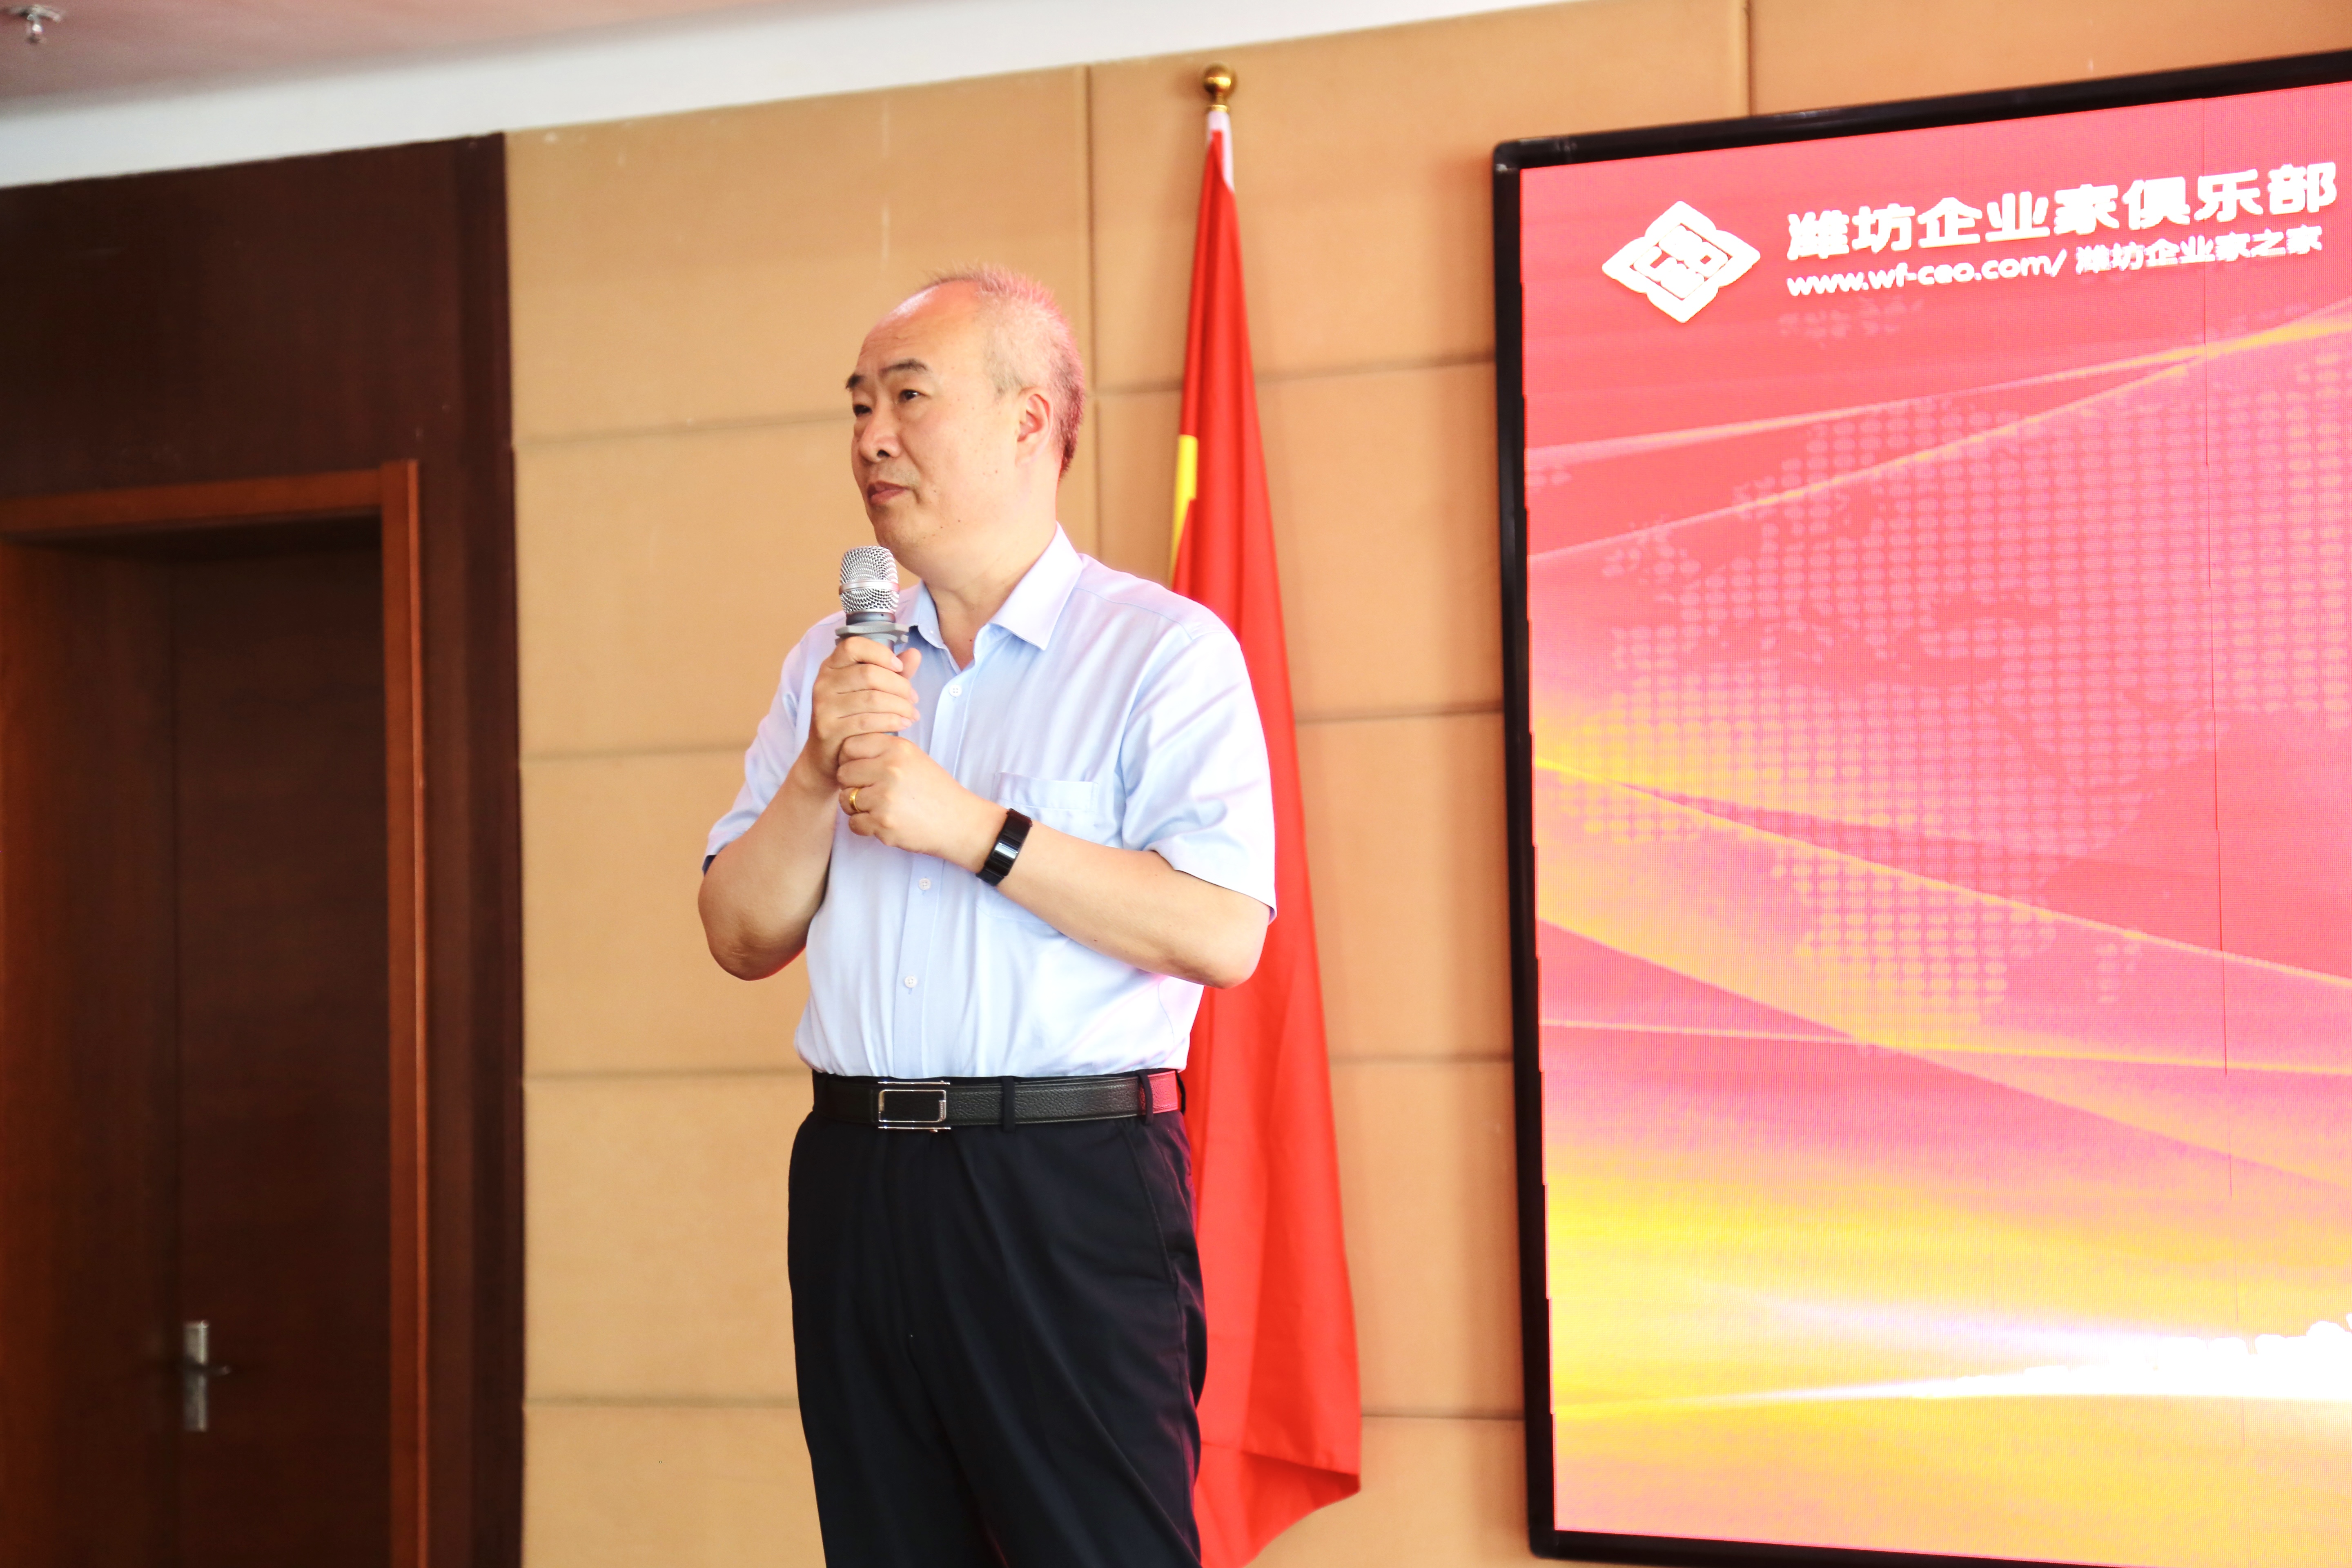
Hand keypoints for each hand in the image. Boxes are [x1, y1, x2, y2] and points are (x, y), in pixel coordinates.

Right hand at [794, 636, 923, 788]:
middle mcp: (823, 683)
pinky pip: (868, 722)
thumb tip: (915, 654)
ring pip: (872, 699)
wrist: (827, 754)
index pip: (853, 646)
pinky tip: (904, 724)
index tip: (899, 666)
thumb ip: (892, 672)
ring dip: (900, 706)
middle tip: (913, 698)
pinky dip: (891, 722)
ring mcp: (823, 707)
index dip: (880, 653)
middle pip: (869, 674)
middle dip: (900, 686)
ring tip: (912, 714)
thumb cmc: (853, 716)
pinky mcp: (828, 729)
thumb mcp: (872, 690)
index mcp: (832, 666)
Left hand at [836, 734, 1002, 869]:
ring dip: (857, 807)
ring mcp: (885, 797)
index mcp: (897, 748)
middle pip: (843, 773)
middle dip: (852, 784)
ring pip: (846, 799)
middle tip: (871, 792)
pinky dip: (864, 826)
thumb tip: (845, 751)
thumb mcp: (913, 758)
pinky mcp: (883, 823)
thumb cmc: (934, 791)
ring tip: (879, 808)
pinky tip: (884, 822)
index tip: (861, 770)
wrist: (958, 822)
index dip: (850, 759)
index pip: (849, 746)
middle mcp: (890, 769)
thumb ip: (883, 751)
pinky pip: (853, 823)